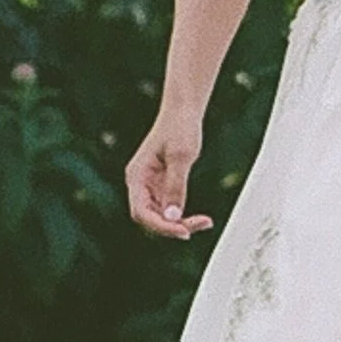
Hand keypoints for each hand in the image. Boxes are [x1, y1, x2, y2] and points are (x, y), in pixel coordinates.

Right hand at [124, 112, 213, 240]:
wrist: (183, 111)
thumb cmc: (180, 127)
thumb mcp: (181, 156)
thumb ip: (176, 187)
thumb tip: (173, 216)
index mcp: (137, 175)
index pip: (140, 212)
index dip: (160, 225)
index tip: (183, 231)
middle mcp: (140, 183)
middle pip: (150, 218)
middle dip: (172, 226)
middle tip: (199, 225)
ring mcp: (151, 185)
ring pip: (160, 216)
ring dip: (179, 223)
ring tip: (204, 222)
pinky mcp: (162, 185)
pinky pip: (169, 208)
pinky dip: (183, 215)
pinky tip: (199, 218)